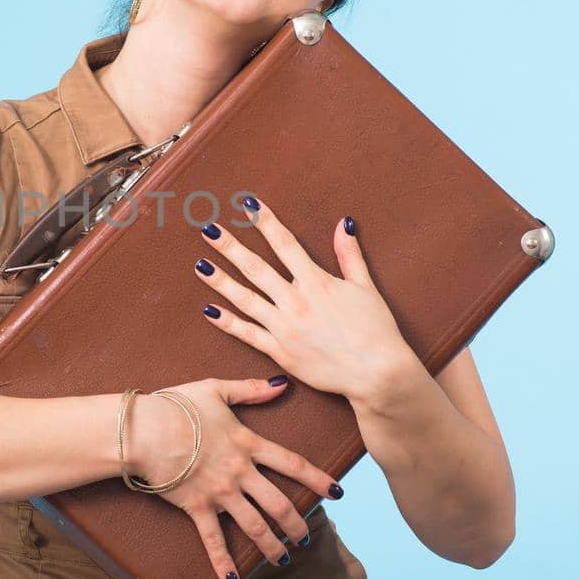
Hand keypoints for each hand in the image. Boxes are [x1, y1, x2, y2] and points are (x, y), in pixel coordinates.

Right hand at [125, 376, 342, 578]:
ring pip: (255, 526)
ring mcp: (220, 493)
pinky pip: (213, 539)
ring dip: (272, 545)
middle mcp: (240, 473)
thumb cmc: (177, 406)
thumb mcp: (216, 389)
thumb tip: (281, 384)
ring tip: (284, 559)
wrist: (145, 430)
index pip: (292, 463)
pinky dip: (223, 561)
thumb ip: (250, 389)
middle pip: (278, 504)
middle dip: (296, 524)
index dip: (317, 478)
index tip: (337, 492)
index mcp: (248, 444)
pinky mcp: (197, 507)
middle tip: (305, 537)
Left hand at [191, 198, 413, 407]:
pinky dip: (227, 323)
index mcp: (316, 282)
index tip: (248, 204)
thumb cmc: (376, 330)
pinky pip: (247, 335)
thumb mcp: (365, 287)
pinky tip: (209, 310)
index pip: (285, 244)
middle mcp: (295, 302)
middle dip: (230, 247)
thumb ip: (349, 255)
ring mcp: (284, 328)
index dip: (265, 222)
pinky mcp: (280, 353)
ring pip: (245, 299)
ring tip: (200, 265)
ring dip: (221, 281)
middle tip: (209, 229)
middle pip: (256, 268)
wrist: (377, 373)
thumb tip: (343, 223)